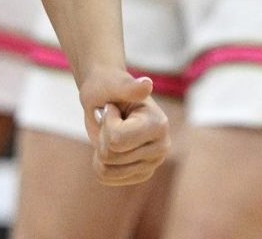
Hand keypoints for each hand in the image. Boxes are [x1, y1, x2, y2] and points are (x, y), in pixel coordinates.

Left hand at [78, 70, 168, 185]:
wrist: (107, 96)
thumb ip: (128, 87)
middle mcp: (162, 147)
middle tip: (112, 120)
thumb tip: (147, 84)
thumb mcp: (112, 84)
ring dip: (100, 148)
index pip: (116, 140)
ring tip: (112, 131)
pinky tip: (111, 146)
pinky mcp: (142, 173)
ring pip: (106, 169)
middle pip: (110, 156)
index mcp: (158, 124)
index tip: (113, 108)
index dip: (106, 123)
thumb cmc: (107, 87)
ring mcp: (153, 163)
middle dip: (103, 135)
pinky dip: (100, 162)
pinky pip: (107, 177)